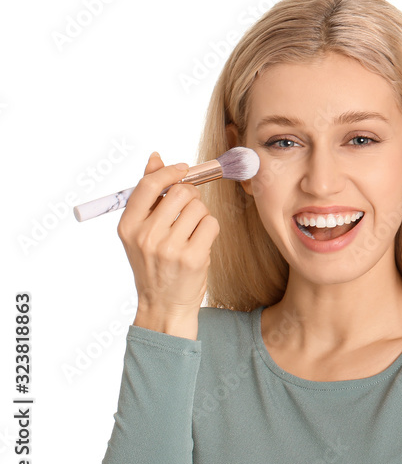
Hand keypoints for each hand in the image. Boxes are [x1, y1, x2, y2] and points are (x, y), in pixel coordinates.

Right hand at [117, 152, 219, 338]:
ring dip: (201, 214)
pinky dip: (210, 228)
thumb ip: (148, 195)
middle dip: (191, 195)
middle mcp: (146, 236)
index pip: (149, 185)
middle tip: (188, 209)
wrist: (163, 305)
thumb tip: (155, 157)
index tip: (182, 169)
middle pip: (180, 192)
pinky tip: (200, 242)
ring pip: (199, 207)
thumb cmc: (154, 264)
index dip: (169, 171)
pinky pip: (211, 223)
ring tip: (191, 231)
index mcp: (128, 226)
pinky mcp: (192, 258)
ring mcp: (169, 248)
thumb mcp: (141, 231)